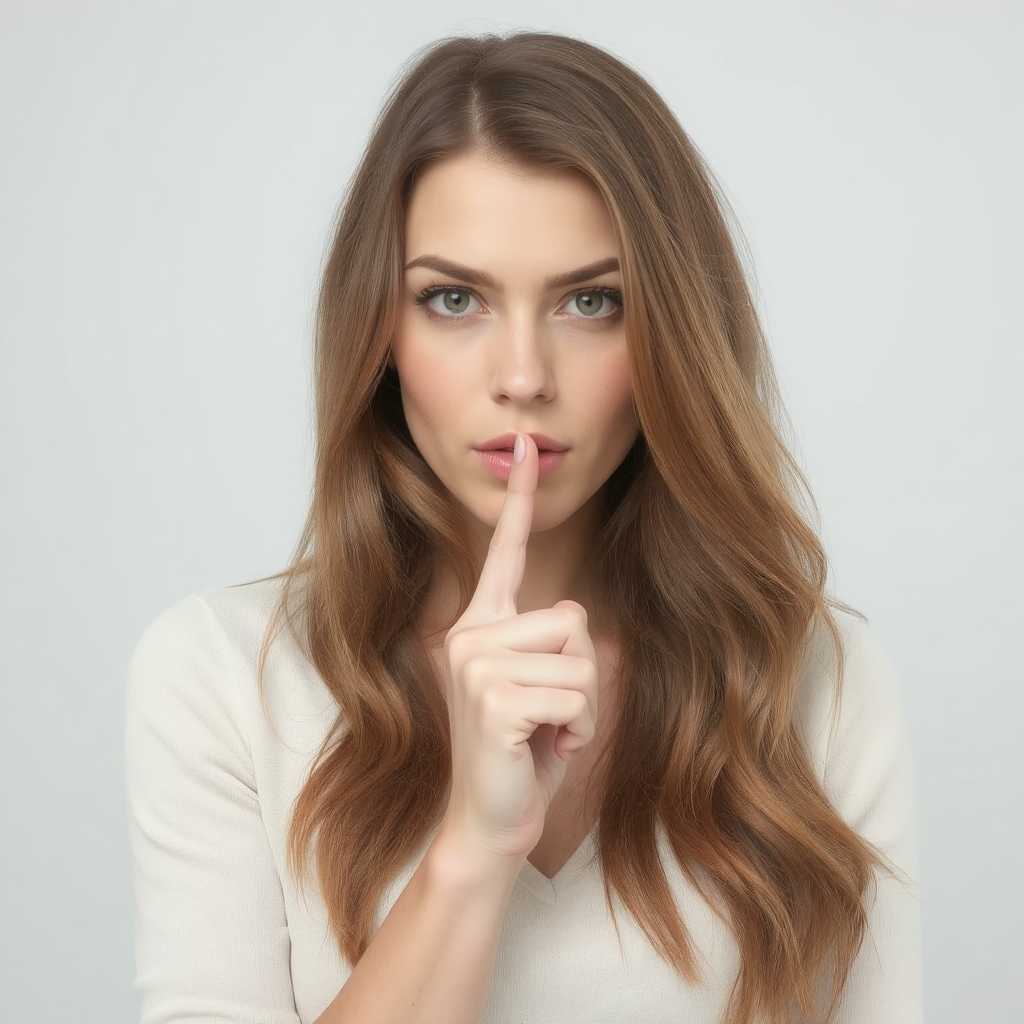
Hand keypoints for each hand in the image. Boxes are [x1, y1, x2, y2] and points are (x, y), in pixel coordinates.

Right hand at [439, 434, 598, 866]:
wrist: (491, 820)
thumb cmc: (522, 752)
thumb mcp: (539, 687)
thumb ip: (547, 643)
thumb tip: (568, 615)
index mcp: (482, 625)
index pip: (502, 551)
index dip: (517, 499)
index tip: (524, 446)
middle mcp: (471, 634)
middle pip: (572, 617)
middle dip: (582, 674)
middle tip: (551, 716)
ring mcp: (476, 663)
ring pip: (579, 656)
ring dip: (581, 706)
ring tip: (546, 733)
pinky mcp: (493, 697)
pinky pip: (574, 694)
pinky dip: (576, 729)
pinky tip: (544, 748)